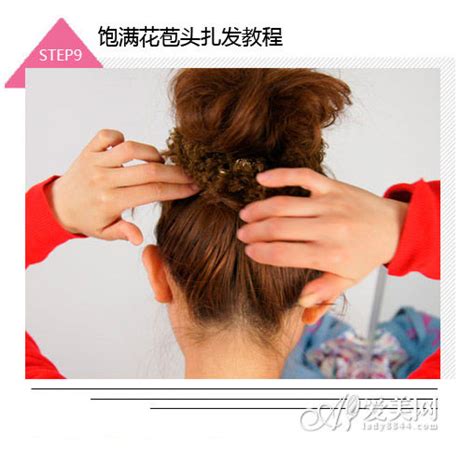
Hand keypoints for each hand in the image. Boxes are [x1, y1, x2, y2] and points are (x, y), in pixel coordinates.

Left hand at [45, 129, 197, 244]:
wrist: (59, 205)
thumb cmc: (88, 220)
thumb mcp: (105, 232)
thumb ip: (123, 232)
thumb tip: (140, 239)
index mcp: (110, 202)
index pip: (152, 192)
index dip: (177, 189)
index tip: (194, 188)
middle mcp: (103, 180)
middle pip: (148, 170)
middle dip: (176, 172)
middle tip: (190, 174)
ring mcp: (95, 162)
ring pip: (130, 149)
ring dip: (152, 152)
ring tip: (160, 162)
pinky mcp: (88, 150)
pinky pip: (107, 135)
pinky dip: (121, 136)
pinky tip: (130, 149)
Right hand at [237, 168, 407, 305]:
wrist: (394, 227)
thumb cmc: (366, 255)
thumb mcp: (348, 280)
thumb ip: (323, 292)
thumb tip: (301, 304)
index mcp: (330, 255)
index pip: (284, 254)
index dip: (261, 252)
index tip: (249, 251)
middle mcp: (329, 229)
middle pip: (279, 229)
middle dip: (255, 232)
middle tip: (241, 234)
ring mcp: (330, 205)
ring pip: (284, 204)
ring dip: (259, 209)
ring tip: (245, 215)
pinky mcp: (332, 187)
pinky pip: (302, 176)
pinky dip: (280, 175)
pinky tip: (261, 179)